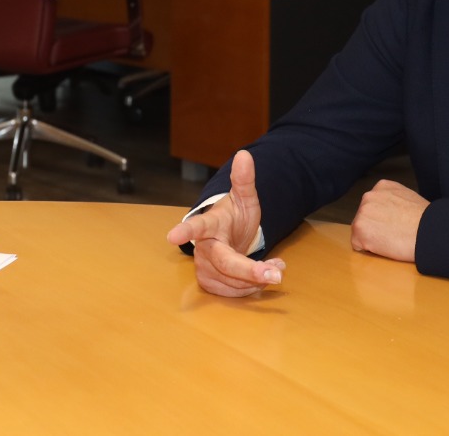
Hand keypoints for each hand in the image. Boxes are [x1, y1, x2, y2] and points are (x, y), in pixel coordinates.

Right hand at [166, 150, 285, 295]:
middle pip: (226, 264)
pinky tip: (264, 275)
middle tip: (276, 274)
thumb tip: (245, 154)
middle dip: (251, 271)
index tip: (172, 236)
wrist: (228, 238)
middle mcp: (202, 248)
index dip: (185, 232)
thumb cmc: (234, 218)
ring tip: (274, 266)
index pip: (196, 227)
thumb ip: (244, 180)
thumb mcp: (244, 199)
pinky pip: (236, 293)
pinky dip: (254, 287)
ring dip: (259, 277)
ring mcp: (204, 268)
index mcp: (208, 224)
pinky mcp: (210, 284)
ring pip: (235, 282)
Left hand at [348, 179, 427, 261]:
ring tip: (392, 239)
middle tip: (394, 233)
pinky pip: (357, 244)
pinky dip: (369, 249)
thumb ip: (394, 200)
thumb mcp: (409, 198)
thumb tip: (389, 211)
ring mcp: (362, 212)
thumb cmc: (425, 221)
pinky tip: (385, 246)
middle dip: (375, 227)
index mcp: (382, 187)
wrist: (429, 232)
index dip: (384, 219)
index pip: (374, 205)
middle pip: (365, 217)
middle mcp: (369, 196)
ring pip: (360, 230)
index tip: (395, 224)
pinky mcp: (360, 229)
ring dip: (372, 238)